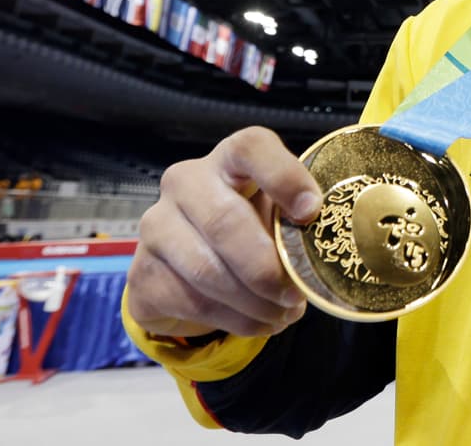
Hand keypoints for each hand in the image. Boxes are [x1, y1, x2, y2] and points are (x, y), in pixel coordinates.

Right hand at [126, 127, 322, 337]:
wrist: (191, 267)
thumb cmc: (250, 227)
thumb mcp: (277, 215)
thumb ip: (298, 219)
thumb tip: (327, 244)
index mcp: (228, 159)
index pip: (251, 148)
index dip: (284, 177)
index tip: (311, 212)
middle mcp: (185, 182)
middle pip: (225, 220)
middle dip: (267, 267)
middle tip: (296, 295)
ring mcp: (156, 226)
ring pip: (208, 270)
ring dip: (255, 302)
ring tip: (285, 313)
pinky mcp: (142, 273)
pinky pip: (193, 302)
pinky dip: (237, 320)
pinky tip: (261, 322)